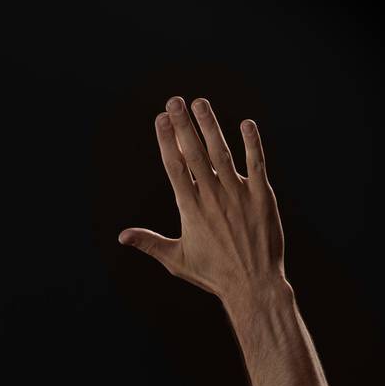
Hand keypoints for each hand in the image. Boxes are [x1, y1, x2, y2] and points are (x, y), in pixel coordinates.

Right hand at [118, 96, 286, 303]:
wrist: (252, 285)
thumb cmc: (213, 274)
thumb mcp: (175, 260)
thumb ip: (149, 243)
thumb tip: (122, 236)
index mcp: (190, 209)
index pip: (175, 167)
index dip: (167, 141)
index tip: (160, 119)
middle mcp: (212, 197)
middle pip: (195, 153)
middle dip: (183, 125)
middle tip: (174, 101)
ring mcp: (238, 195)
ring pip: (222, 153)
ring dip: (211, 126)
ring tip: (200, 103)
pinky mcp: (262, 197)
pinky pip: (256, 164)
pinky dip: (252, 143)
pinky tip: (246, 124)